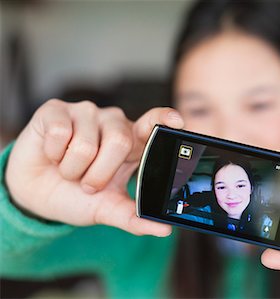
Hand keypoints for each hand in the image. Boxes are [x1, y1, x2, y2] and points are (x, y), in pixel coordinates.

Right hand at [5, 99, 183, 235]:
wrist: (35, 195)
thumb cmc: (77, 196)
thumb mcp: (108, 209)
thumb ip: (134, 217)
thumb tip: (164, 229)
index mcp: (132, 142)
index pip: (154, 123)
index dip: (164, 119)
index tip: (177, 122)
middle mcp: (114, 123)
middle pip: (119, 142)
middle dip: (99, 174)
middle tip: (88, 184)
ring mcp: (86, 113)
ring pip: (86, 144)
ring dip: (73, 169)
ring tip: (69, 169)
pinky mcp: (56, 110)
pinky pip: (60, 133)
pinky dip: (53, 154)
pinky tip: (52, 154)